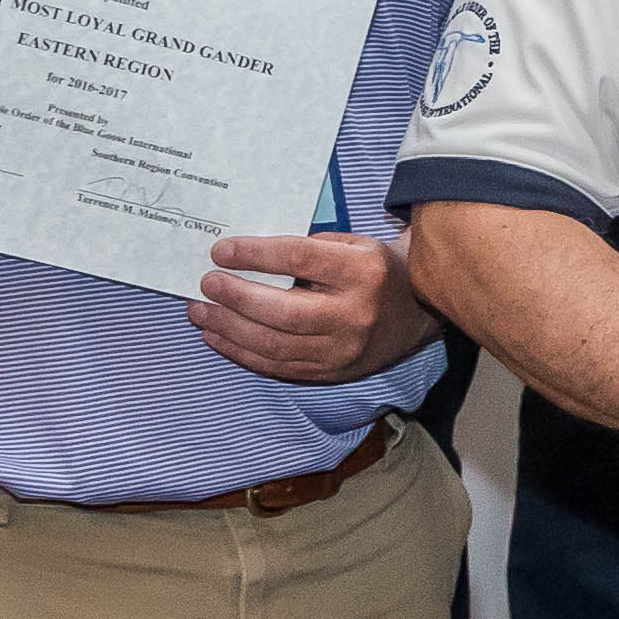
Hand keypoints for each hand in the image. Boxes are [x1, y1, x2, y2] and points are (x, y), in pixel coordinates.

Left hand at [190, 225, 437, 384]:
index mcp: (363, 272)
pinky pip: (279, 368)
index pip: (299, 261)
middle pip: (283, 311)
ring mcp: (344, 351)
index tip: (220, 251)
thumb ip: (306, 250)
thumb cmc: (375, 269)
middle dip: (236, 298)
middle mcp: (355, 315)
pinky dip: (242, 354)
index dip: (254, 255)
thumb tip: (244, 258)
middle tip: (206, 284)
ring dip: (230, 329)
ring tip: (200, 313)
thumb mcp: (352, 245)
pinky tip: (218, 337)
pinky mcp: (332, 373)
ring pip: (275, 346)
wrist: (418, 311)